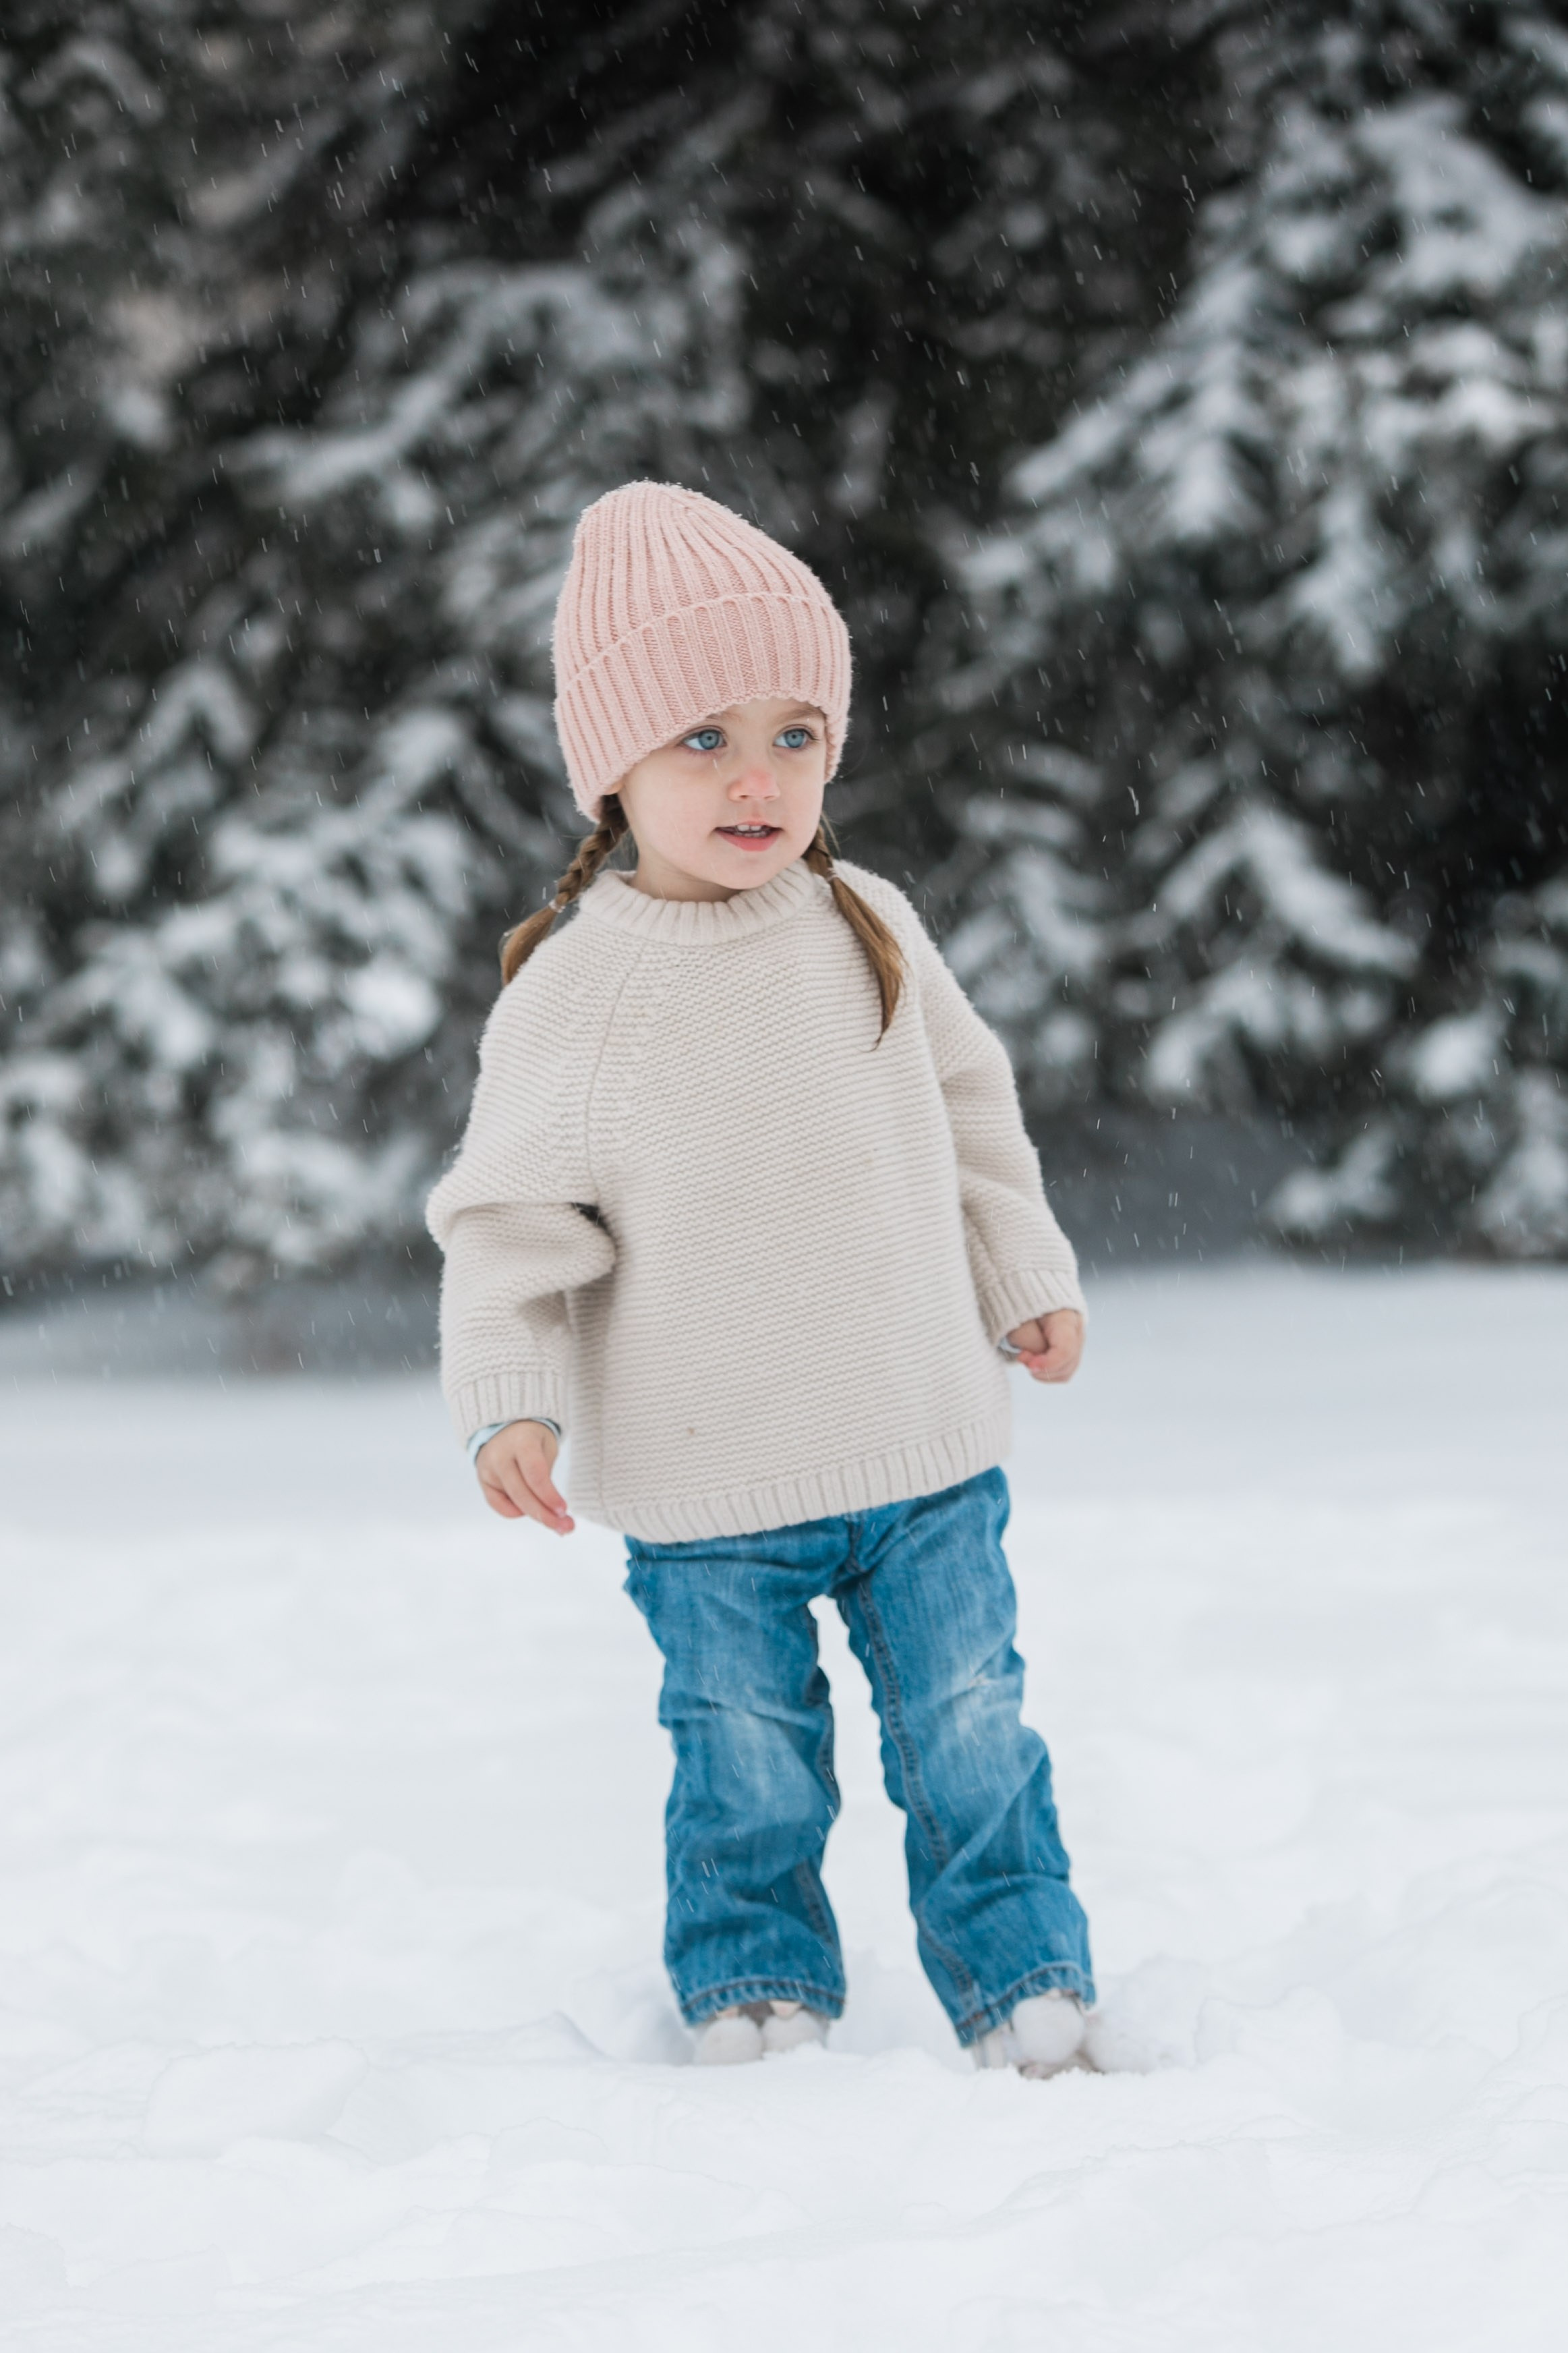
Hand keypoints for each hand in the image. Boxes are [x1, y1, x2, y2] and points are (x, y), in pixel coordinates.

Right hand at [476, 1420, 574, 1535]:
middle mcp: (499, 1455)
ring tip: (557, 1524)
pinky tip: (529, 1511)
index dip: (549, 1496)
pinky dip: (515, 1511)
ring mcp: (487, 1468)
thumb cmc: (532, 1438)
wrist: (505, 1425)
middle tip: (566, 1527)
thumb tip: (553, 1514)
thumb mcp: (546, 1447)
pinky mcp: (481, 1479)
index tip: (564, 1511)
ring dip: (535, 1515)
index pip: (535, 1474)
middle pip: (522, 1493)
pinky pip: (498, 1505)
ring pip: (511, 1502)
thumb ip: (545, 1478)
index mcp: (521, 1441)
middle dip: (545, 1514)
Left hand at [1006, 1309, 1084, 1384]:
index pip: (1065, 1351)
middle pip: (1068, 1364)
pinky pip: (1063, 1369)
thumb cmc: (1021, 1303)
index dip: (1047, 1364)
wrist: (1028, 1290)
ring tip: (1026, 1357)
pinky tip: (1034, 1359)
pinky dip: (1047, 1370)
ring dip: (1044, 1371)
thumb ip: (1029, 1343)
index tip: (1027, 1364)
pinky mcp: (1071, 1347)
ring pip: (1066, 1371)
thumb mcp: (1018, 1320)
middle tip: (1022, 1356)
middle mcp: (1077, 1330)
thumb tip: (1037, 1364)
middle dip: (1043, 1368)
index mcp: (1066, 1318)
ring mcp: (1077, 1339)